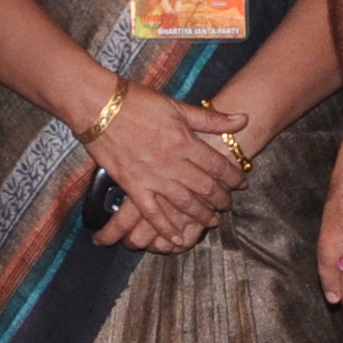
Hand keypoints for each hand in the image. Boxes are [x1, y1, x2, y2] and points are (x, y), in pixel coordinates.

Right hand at [86, 81, 247, 248]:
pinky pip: (152, 213)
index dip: (233, 177)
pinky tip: (175, 240)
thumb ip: (210, 119)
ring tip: (211, 222)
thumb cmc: (138, 102)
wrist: (99, 106)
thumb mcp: (177, 106)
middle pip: (205, 188)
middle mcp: (173, 162)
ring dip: (200, 215)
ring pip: (184, 203)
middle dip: (221, 199)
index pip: (218, 165)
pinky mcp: (133, 186)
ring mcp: (152, 177)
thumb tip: (243, 119)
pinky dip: (165, 228)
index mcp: (185, 141)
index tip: (241, 184)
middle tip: (228, 206)